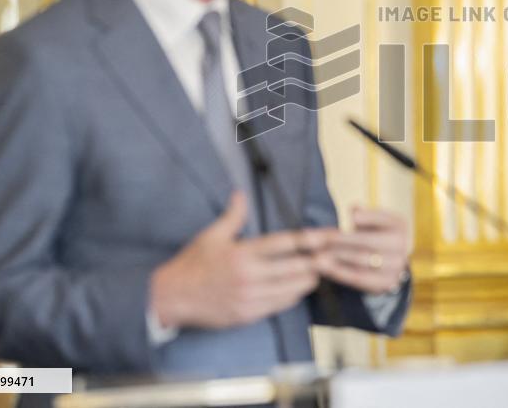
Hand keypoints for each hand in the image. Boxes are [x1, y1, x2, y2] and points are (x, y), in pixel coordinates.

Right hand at [150, 191, 336, 328]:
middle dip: (317, 260)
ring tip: (323, 269)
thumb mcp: (211, 236)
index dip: (310, 239)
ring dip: (309, 279)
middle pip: (295, 268)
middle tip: (335, 253)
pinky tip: (302, 288)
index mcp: (242, 254)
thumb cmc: (192, 264)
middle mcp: (249, 276)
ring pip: (291, 289)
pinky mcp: (248, 314)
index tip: (328, 235)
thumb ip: (233, 215)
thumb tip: (241, 193)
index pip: (284, 244)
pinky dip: (294, 296)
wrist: (172, 297)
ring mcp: (250, 298)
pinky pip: (279, 306)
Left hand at [319, 207, 410, 294]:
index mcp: (399, 225)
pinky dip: (339, 272)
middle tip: (317, 239)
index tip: (350, 217)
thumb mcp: (369, 222)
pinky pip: (359, 278)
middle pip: (367, 241)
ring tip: (316, 255)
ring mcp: (396, 266)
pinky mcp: (386, 283)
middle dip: (339, 239)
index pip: (382, 219)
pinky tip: (323, 268)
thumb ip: (361, 215)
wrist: (385, 263)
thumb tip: (354, 209)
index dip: (367, 218)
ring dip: (336, 257)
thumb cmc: (371, 235)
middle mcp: (402, 245)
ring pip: (361, 260)